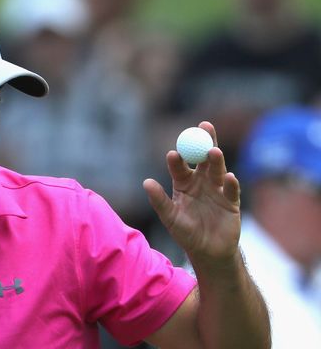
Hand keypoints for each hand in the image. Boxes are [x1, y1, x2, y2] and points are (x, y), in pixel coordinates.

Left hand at [143, 121, 240, 263]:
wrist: (208, 252)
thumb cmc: (186, 233)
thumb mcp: (170, 218)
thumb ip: (159, 201)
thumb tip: (146, 182)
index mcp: (183, 183)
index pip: (181, 166)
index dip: (178, 158)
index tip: (173, 153)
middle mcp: (201, 182)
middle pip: (203, 158)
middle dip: (204, 142)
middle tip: (204, 126)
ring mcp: (217, 190)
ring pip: (218, 170)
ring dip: (216, 160)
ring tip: (213, 151)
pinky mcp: (232, 202)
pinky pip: (232, 190)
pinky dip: (231, 183)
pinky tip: (229, 177)